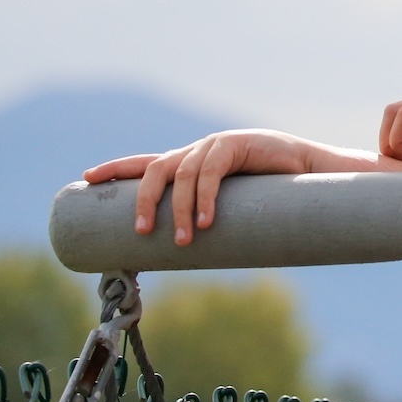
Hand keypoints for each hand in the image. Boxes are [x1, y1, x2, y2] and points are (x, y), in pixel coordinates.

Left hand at [83, 129, 401, 244]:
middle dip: (143, 198)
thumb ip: (209, 221)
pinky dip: (205, 197)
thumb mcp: (232, 210)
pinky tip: (206, 221)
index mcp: (193, 162)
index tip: (86, 179)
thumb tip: (182, 258)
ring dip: (179, 208)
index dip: (117, 169)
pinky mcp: (238, 144)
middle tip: (143, 232)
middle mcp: (199, 150)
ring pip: (183, 173)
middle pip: (156, 168)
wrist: (316, 174)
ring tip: (184, 239)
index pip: (147, 163)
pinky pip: (212, 170)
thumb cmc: (273, 197)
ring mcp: (217, 144)